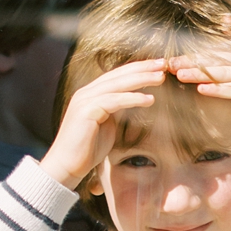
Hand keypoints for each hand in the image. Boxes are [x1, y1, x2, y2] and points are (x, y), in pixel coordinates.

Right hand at [40, 60, 168, 189]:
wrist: (67, 166)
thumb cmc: (87, 149)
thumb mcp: (106, 124)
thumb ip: (116, 111)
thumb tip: (133, 101)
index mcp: (91, 94)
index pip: (117, 76)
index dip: (137, 69)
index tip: (157, 67)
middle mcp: (86, 93)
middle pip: (118, 75)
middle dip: (142, 68)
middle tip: (163, 64)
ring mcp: (85, 100)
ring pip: (117, 84)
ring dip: (141, 79)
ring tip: (160, 78)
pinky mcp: (86, 111)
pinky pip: (114, 100)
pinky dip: (132, 98)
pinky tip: (149, 100)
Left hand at [169, 51, 230, 121]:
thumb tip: (226, 19)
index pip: (215, 53)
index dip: (193, 54)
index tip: (172, 56)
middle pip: (216, 61)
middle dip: (191, 62)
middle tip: (168, 64)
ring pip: (223, 74)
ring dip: (200, 74)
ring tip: (180, 74)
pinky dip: (219, 90)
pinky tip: (203, 89)